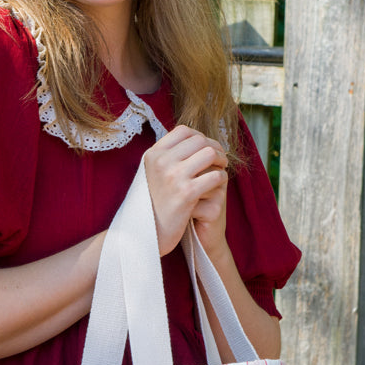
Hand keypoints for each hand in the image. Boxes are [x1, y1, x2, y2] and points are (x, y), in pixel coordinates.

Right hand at [143, 126, 228, 256]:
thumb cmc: (152, 204)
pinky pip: (215, 175)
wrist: (144, 234)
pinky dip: (221, 178)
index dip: (200, 136)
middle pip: (200, 140)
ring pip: (210, 153)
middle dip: (215, 147)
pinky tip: (218, 185)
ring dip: (220, 160)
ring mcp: (173, 176)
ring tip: (221, 169)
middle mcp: (161, 161)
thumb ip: (167, 157)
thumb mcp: (151, 174)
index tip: (206, 148)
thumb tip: (191, 140)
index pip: (183, 130)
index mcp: (153, 154)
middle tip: (220, 159)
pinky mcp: (186, 193)